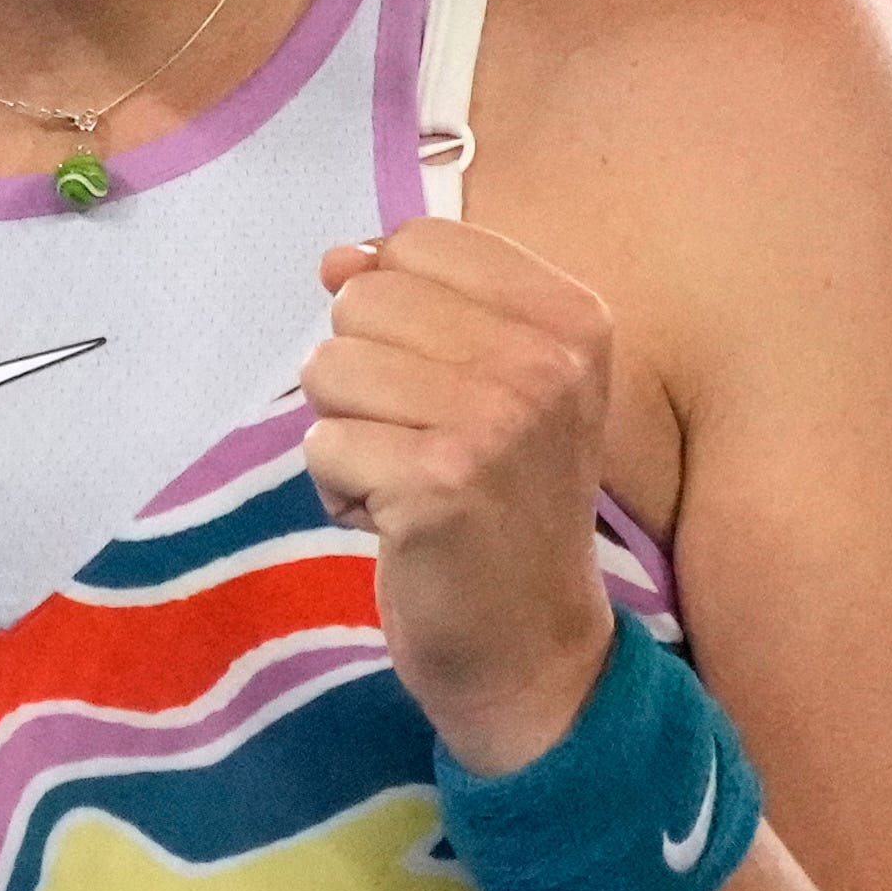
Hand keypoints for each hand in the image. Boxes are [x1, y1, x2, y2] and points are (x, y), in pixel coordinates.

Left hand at [300, 215, 622, 774]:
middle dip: (364, 375)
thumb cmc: (504, 505)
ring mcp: (496, 422)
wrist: (532, 649)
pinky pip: (321, 443)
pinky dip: (340, 489)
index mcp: (570, 317)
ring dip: (349, 433)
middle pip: (364, 299)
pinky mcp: (437, 486)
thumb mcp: (493, 381)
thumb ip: (422, 302)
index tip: (441, 378)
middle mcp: (546, 360)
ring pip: (330, 366)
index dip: (395, 308)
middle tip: (423, 442)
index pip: (420, 241)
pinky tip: (398, 523)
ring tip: (410, 481)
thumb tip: (338, 257)